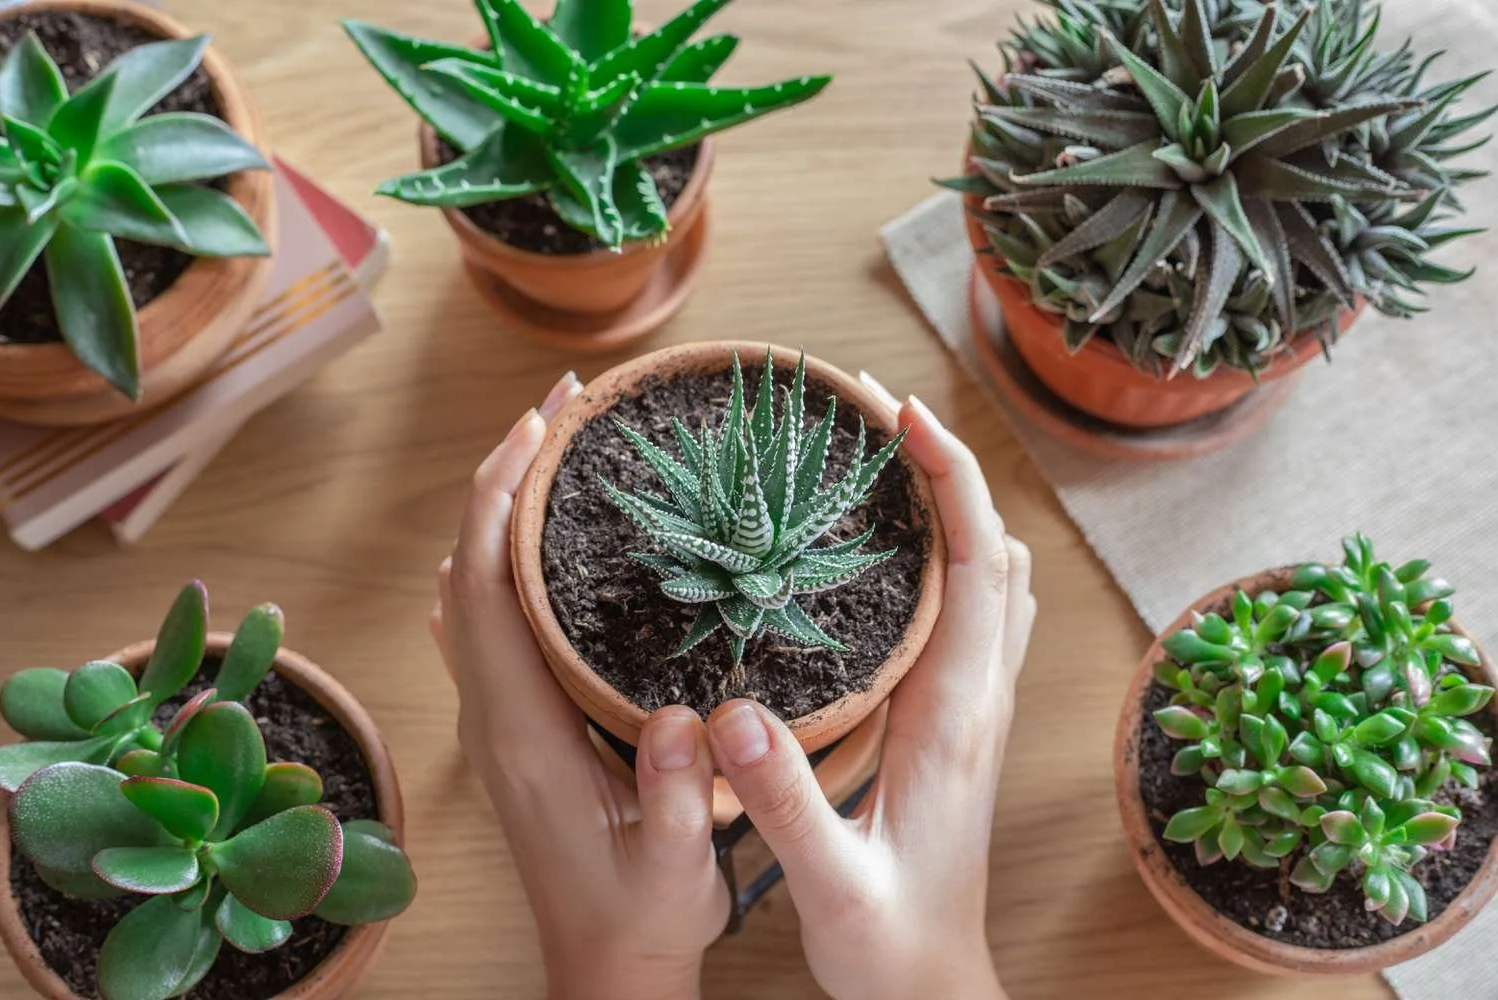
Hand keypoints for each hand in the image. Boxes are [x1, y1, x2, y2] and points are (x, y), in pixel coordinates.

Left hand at [431, 374, 728, 999]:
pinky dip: (506, 558)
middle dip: (506, 476)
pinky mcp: (518, 723)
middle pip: (472, 567)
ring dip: (505, 510)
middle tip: (564, 405)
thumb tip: (684, 717)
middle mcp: (492, 712)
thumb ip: (674, 797)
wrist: (607, 966)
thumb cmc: (643, 915)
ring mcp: (498, 716)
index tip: (540, 424)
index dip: (503, 499)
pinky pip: (493, 620)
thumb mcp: (672, 866)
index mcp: (520, 731)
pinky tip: (533, 538)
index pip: (486, 589)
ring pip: (478, 588)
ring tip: (557, 445)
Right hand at [704, 396, 1034, 999]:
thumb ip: (785, 803)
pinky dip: (948, 553)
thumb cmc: (889, 947)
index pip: (976, 561)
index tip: (900, 413)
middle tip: (870, 414)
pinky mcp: (958, 723)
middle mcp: (978, 695)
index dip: (949, 476)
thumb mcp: (832, 886)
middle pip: (991, 544)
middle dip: (944, 464)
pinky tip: (891, 554)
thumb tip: (730, 714)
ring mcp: (974, 707)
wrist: (932, 991)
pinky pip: (973, 612)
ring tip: (880, 460)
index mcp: (956, 714)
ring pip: (991, 574)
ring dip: (951, 504)